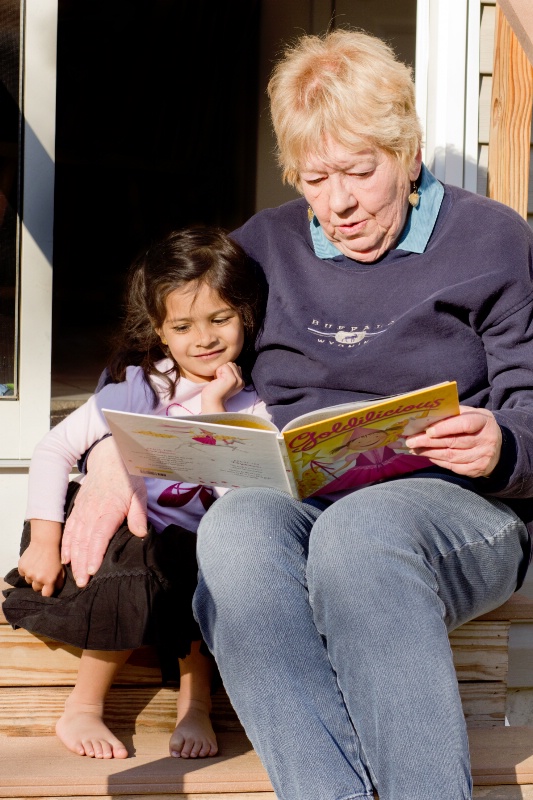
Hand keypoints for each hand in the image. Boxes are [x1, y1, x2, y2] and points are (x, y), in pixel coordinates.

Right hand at [18, 520, 63, 596]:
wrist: (45, 542)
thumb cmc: (56, 556)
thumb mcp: (61, 570)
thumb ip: (59, 582)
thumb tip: (56, 590)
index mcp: (49, 580)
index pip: (46, 594)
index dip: (47, 591)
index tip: (47, 588)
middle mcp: (38, 578)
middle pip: (36, 588)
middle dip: (40, 583)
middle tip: (43, 574)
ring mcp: (28, 573)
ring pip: (29, 581)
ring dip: (32, 576)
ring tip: (37, 567)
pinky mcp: (21, 567)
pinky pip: (23, 574)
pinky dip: (26, 570)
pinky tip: (32, 563)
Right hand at [61, 436, 147, 587]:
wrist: (109, 460)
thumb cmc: (126, 478)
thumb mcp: (138, 494)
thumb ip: (138, 514)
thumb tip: (140, 533)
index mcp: (108, 510)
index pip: (100, 537)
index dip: (95, 555)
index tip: (92, 571)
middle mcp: (92, 512)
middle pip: (85, 542)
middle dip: (82, 564)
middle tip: (82, 583)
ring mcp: (82, 511)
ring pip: (75, 539)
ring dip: (74, 559)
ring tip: (75, 576)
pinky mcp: (77, 510)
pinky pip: (69, 530)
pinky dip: (66, 546)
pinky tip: (66, 559)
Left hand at [201, 362, 244, 412]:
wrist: (212, 401)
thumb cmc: (215, 391)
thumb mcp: (226, 381)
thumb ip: (231, 373)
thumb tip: (231, 364)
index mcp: (241, 382)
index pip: (236, 367)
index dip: (226, 371)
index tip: (223, 381)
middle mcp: (241, 381)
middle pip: (233, 364)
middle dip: (224, 370)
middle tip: (220, 381)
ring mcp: (238, 380)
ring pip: (229, 364)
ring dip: (221, 371)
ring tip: (219, 380)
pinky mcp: (232, 379)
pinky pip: (224, 366)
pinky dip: (218, 372)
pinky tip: (218, 380)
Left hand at [404, 406, 502, 477]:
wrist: (500, 447)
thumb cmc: (478, 426)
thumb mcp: (472, 414)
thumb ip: (453, 414)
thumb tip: (427, 417)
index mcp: (484, 422)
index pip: (464, 425)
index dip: (445, 428)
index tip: (427, 431)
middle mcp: (485, 441)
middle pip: (453, 442)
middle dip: (428, 442)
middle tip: (410, 441)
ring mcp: (482, 457)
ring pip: (450, 456)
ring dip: (429, 452)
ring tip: (414, 448)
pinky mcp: (476, 470)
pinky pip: (452, 466)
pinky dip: (437, 461)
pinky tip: (427, 455)